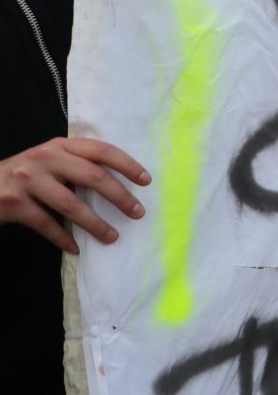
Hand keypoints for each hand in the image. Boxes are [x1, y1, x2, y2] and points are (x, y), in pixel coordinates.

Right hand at [0, 137, 149, 254]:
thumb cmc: (24, 176)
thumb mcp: (49, 161)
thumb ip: (75, 165)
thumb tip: (118, 184)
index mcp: (59, 146)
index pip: (100, 150)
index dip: (126, 164)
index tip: (146, 180)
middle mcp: (45, 158)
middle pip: (92, 176)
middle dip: (119, 196)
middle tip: (137, 213)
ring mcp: (27, 180)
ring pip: (71, 204)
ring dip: (95, 223)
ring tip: (112, 237)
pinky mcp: (13, 203)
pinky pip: (46, 224)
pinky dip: (63, 238)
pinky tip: (76, 248)